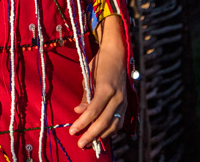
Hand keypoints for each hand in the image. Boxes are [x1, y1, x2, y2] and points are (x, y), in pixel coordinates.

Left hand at [71, 17, 132, 148]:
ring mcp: (124, 101)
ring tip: (89, 143)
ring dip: (101, 136)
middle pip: (104, 121)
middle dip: (91, 134)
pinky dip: (110, 130)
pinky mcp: (126, 104)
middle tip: (80, 144)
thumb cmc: (99, 64)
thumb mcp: (88, 77)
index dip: (83, 123)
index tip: (72, 131)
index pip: (94, 110)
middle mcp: (117, 96)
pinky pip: (119, 121)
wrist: (117, 54)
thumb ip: (85, 96)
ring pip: (114, 125)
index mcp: (106, 88)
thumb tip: (78, 112)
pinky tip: (101, 135)